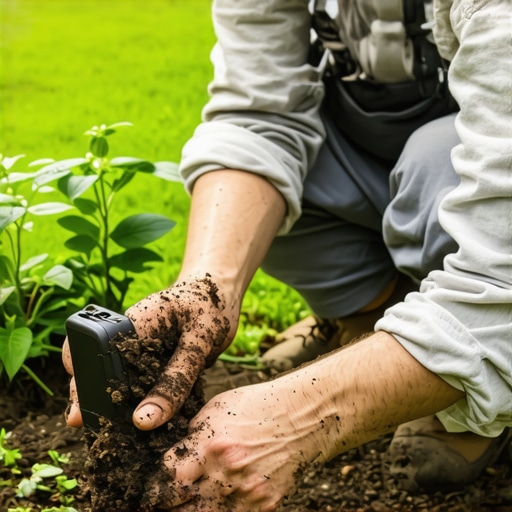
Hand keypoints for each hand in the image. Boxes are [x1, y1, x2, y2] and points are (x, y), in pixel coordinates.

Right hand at [63, 275, 237, 429]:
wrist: (223, 292)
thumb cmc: (210, 306)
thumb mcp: (198, 342)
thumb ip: (176, 380)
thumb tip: (144, 421)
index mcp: (132, 322)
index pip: (91, 351)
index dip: (81, 381)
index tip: (81, 414)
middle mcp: (130, 335)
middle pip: (100, 369)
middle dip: (97, 400)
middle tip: (101, 431)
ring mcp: (142, 348)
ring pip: (121, 380)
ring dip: (122, 405)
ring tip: (122, 436)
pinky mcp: (156, 360)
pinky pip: (144, 383)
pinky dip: (146, 402)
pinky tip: (151, 423)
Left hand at [157, 372, 335, 511]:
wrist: (303, 415)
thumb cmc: (258, 405)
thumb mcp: (216, 409)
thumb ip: (193, 435)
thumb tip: (176, 456)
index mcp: (209, 446)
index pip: (165, 480)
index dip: (152, 490)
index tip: (149, 494)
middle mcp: (226, 474)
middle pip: (180, 508)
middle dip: (167, 507)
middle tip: (163, 504)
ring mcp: (246, 493)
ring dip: (193, 511)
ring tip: (189, 505)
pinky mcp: (265, 505)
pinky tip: (218, 503)